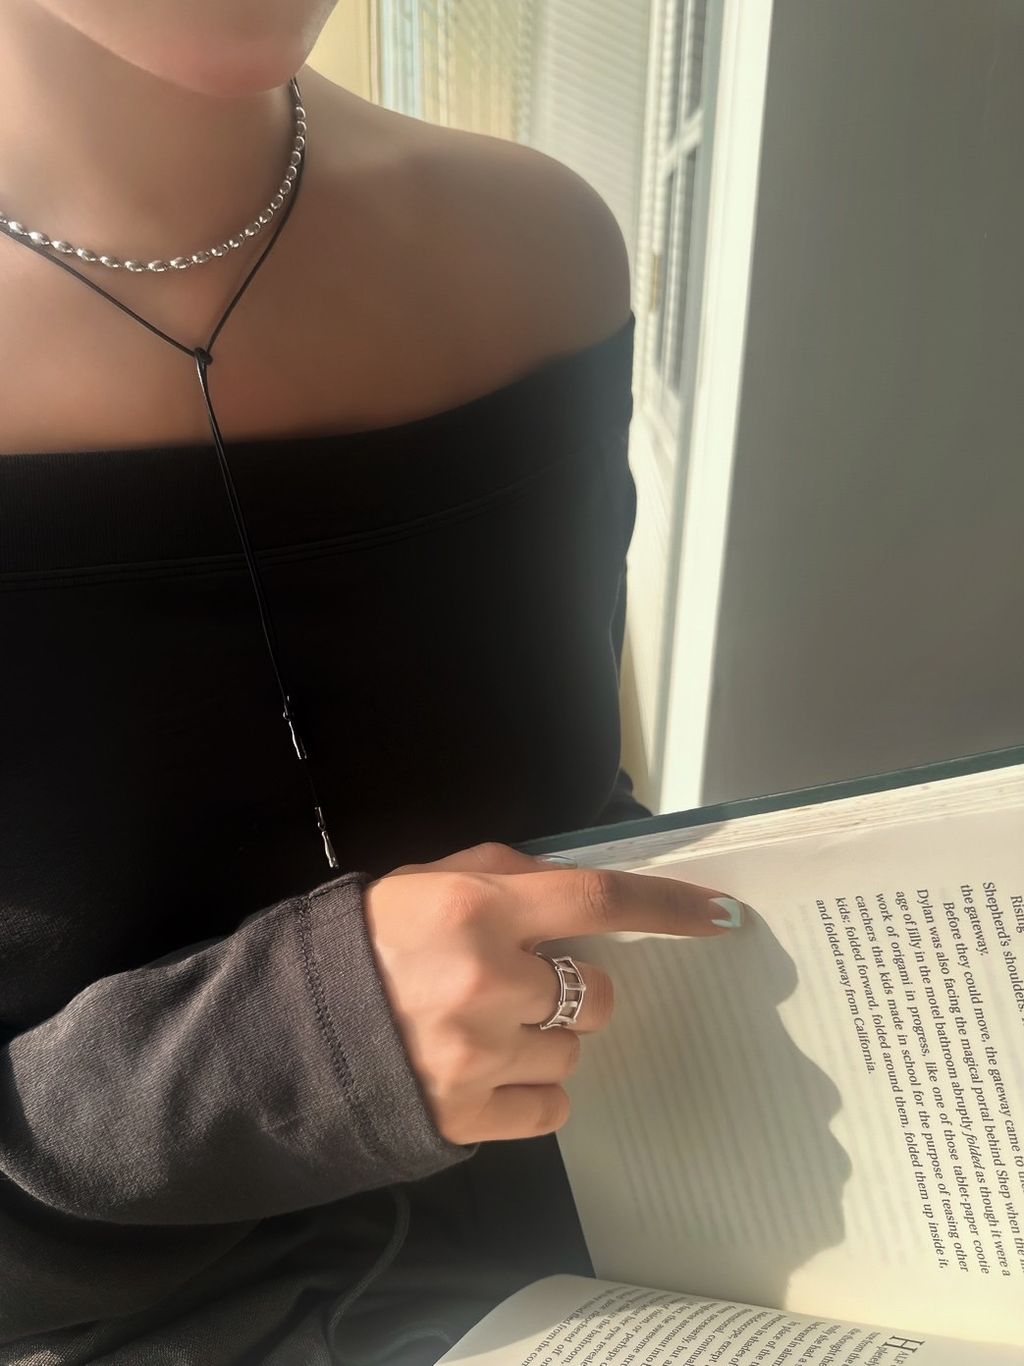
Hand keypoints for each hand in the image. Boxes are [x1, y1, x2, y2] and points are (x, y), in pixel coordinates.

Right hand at [364, 842, 745, 1145]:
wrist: (290, 1032)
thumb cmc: (366, 943)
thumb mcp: (428, 881)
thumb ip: (506, 875)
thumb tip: (578, 889)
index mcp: (477, 908)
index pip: (599, 899)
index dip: (669, 906)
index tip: (722, 916)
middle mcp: (487, 979)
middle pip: (598, 994)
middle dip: (577, 990)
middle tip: (523, 987)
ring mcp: (478, 1054)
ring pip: (574, 1051)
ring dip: (544, 1040)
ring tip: (484, 1030)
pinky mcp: (467, 1116)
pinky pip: (551, 1107)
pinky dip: (531, 1091)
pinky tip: (486, 1072)